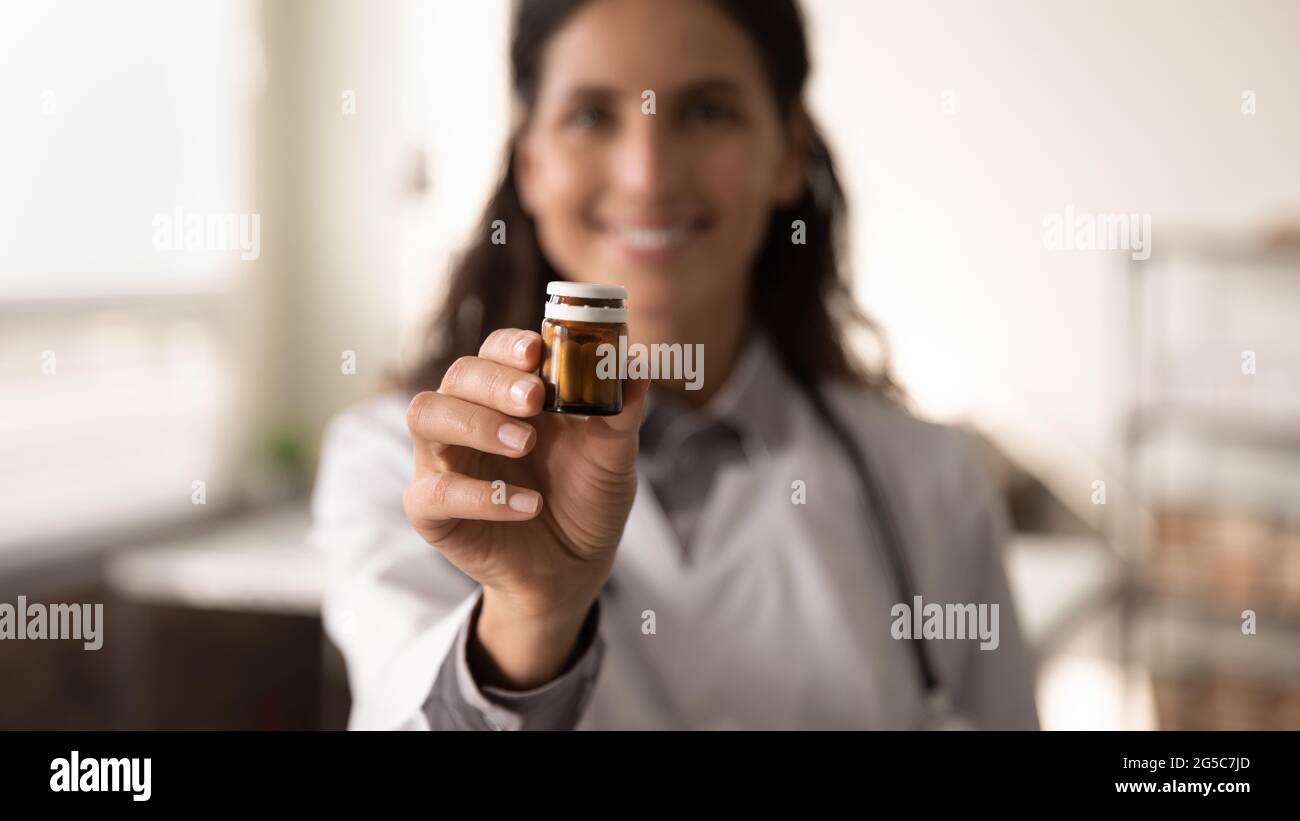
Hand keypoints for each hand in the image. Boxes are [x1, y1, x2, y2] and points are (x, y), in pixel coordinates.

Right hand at [403, 328, 647, 686]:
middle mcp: (469, 417)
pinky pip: (434, 491)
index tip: (536, 352)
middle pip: (460, 375)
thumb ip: (622, 413)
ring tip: (525, 445)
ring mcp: (445, 460)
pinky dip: (481, 495)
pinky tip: (528, 505)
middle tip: (534, 399)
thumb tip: (638, 365)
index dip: (510, 345)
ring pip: (427, 416)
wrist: (574, 569)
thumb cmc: (587, 500)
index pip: (496, 349)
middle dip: (496, 382)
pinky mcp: (433, 509)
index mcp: (511, 393)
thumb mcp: (613, 457)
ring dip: (475, 423)